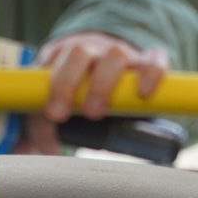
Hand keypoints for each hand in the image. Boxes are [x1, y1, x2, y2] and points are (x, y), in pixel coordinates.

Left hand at [16, 32, 167, 154]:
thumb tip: (43, 147)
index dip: (54, 87)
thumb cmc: (78, 85)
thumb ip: (43, 123)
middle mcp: (91, 50)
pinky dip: (152, 72)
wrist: (109, 60)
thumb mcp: (57, 98)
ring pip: (115, 55)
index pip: (53, 64)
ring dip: (105, 82)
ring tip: (97, 112)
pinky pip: (155, 58)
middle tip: (75, 114)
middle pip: (79, 53)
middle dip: (73, 83)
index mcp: (63, 55)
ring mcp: (120, 53)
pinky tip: (144, 93)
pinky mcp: (148, 60)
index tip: (54, 115)